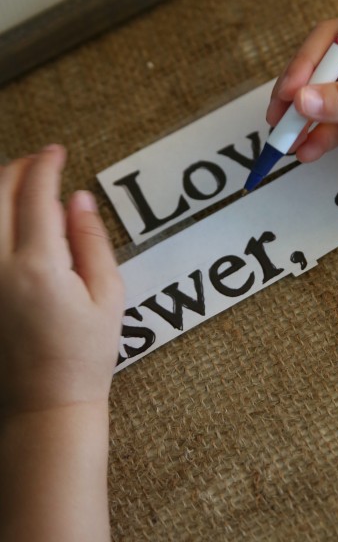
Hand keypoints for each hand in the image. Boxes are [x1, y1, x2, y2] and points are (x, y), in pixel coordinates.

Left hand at [0, 145, 123, 415]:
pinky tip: (5, 220)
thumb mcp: (107, 294)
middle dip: (17, 169)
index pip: (36, 196)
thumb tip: (78, 198)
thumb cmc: (83, 356)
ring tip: (18, 184)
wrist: (46, 406)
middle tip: (38, 162)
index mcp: (39, 268)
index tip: (56, 153)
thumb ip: (92, 240)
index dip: (46, 165)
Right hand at [267, 11, 337, 185]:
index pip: (331, 39)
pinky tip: (307, 151)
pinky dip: (317, 138)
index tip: (291, 91)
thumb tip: (302, 100)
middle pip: (319, 70)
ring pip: (321, 101)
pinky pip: (333, 127)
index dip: (306, 62)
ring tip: (286, 141)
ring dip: (302, 120)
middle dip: (296, 93)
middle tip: (278, 116)